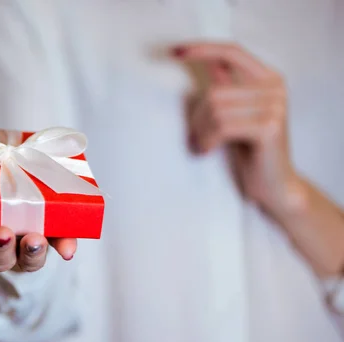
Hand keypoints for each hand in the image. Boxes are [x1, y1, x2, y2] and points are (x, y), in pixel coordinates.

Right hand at [0, 213, 76, 272]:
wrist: (5, 163)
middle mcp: (0, 247)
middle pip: (0, 258)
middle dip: (0, 249)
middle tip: (2, 234)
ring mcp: (26, 241)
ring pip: (29, 257)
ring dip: (32, 252)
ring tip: (35, 239)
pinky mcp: (52, 232)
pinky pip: (60, 242)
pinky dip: (65, 244)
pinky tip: (68, 250)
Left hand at [174, 42, 305, 216]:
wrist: (276, 185)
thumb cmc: (251, 150)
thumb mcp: (237, 113)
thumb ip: (228, 86)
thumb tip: (209, 61)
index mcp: (269, 78)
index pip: (232, 51)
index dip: (202, 49)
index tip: (174, 51)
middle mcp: (275, 87)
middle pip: (214, 91)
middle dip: (196, 117)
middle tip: (195, 138)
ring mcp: (275, 106)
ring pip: (215, 109)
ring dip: (200, 132)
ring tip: (202, 146)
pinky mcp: (269, 127)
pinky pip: (222, 126)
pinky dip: (207, 141)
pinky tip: (206, 151)